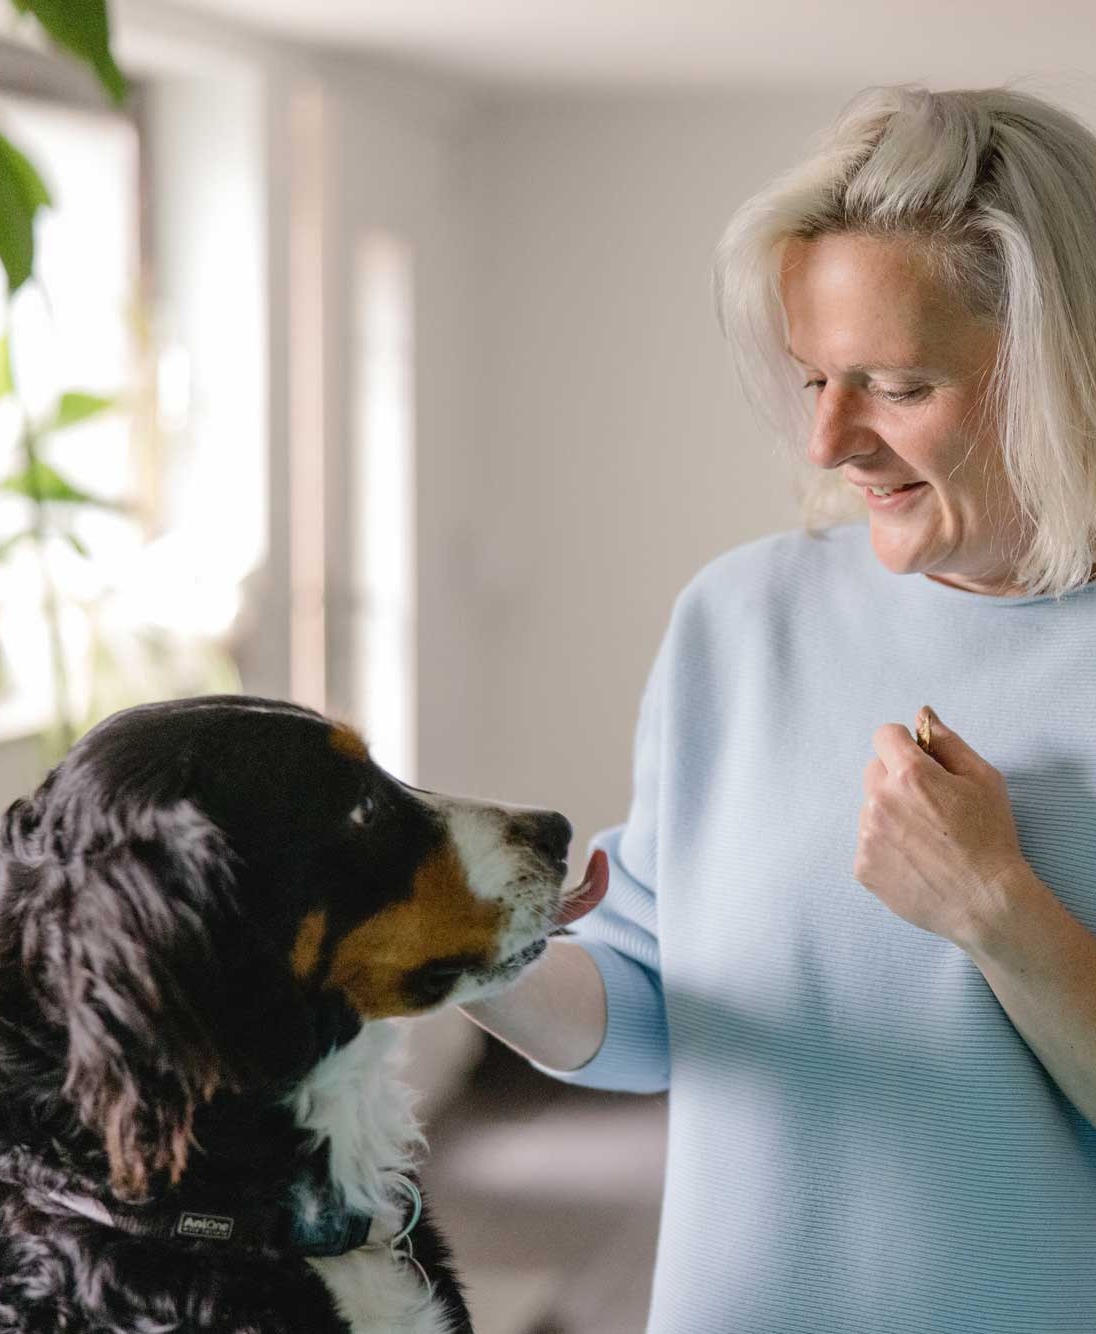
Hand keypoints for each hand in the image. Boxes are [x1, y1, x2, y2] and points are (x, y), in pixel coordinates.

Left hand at [855, 706, 1028, 946]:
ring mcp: (867, 835)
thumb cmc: (990, 837)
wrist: (984, 901)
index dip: (904, 744)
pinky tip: (916, 860)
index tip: (920, 761)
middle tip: (929, 805)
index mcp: (909, 774)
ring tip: (926, 838)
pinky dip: (886, 846)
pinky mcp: (863, 866)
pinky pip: (868, 842)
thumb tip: (922, 714)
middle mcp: (880, 801)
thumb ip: (947, 742)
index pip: (885, 736)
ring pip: (871, 808)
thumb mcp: (983, 779)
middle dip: (896, 779)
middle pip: (874, 771)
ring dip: (890, 813)